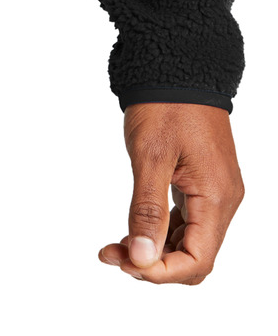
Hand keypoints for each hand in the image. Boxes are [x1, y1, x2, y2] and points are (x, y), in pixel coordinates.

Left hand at [98, 101, 243, 283]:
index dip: (161, 272)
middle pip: (195, 257)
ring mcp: (214, 191)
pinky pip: (187, 221)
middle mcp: (223, 200)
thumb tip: (141, 259)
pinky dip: (161, 231)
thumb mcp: (150, 156)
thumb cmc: (165, 103)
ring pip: (189, 241)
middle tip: (112, 253)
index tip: (124, 261)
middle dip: (154, 264)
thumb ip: (147, 210)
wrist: (176, 64)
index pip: (197, 260)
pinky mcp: (203, 182)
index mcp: (216, 196)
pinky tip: (133, 229)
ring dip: (154, 250)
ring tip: (114, 244)